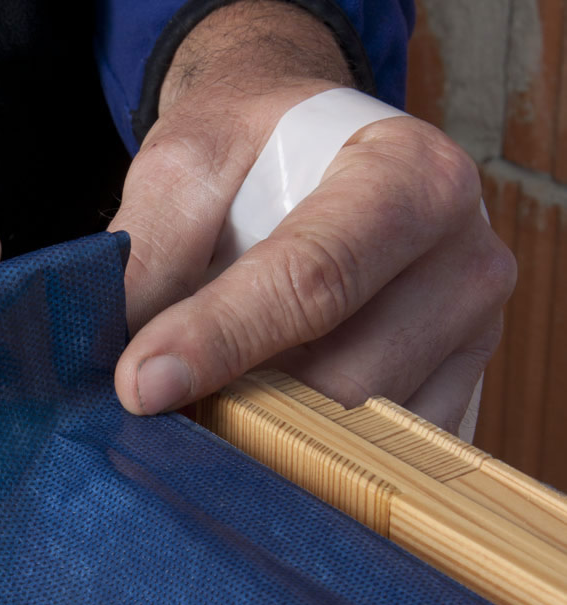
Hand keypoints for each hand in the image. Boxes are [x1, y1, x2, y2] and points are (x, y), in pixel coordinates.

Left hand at [111, 0, 514, 432]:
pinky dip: (308, 455)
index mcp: (411, 178)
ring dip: (269, 434)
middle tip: (160, 405)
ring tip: (209, 399)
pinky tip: (259, 421)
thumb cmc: (248, 149)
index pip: (315, 279)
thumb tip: (132, 371)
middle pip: (343, 376)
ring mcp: (472, 335)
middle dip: (239, 401)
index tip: (140, 385)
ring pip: (361, 433)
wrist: (303, 146)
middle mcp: (465, 259)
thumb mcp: (184, 168)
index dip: (219, 339)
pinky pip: (378, 458)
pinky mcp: (457, 390)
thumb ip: (152, 256)